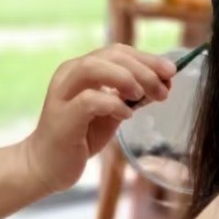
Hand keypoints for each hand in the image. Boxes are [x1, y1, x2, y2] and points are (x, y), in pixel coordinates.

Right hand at [20, 45, 175, 193]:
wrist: (47, 166)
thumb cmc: (81, 136)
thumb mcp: (113, 112)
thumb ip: (133, 96)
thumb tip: (164, 83)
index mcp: (82, 69)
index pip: (118, 52)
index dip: (147, 58)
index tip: (171, 71)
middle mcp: (70, 75)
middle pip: (109, 54)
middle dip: (143, 67)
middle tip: (164, 87)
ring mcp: (62, 94)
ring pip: (93, 68)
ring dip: (125, 77)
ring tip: (143, 94)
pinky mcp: (61, 117)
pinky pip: (89, 101)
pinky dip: (112, 104)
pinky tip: (127, 115)